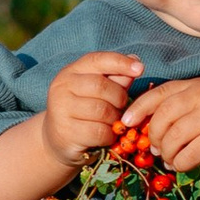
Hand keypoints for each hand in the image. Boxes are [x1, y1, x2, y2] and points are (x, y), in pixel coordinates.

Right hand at [38, 48, 143, 171]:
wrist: (58, 139)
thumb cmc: (84, 111)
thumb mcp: (99, 91)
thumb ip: (116, 77)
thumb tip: (135, 60)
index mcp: (71, 72)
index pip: (97, 60)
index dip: (120, 62)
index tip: (140, 68)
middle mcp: (62, 87)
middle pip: (102, 87)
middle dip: (119, 98)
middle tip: (121, 108)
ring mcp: (60, 109)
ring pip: (102, 111)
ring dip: (115, 119)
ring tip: (113, 122)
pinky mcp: (66, 132)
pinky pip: (99, 132)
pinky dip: (109, 136)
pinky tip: (106, 136)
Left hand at [137, 77, 199, 174]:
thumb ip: (177, 109)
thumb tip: (142, 125)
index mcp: (194, 85)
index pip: (159, 93)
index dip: (138, 108)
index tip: (126, 122)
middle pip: (163, 117)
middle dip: (155, 137)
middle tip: (158, 149)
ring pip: (173, 138)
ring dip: (168, 154)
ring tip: (172, 159)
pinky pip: (188, 154)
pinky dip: (180, 163)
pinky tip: (183, 164)